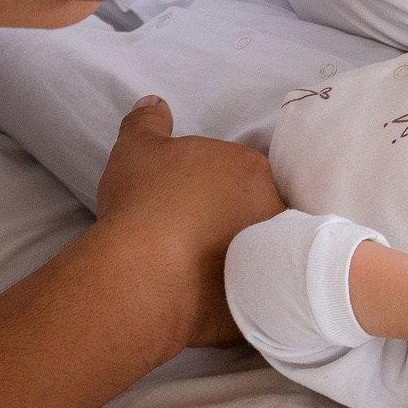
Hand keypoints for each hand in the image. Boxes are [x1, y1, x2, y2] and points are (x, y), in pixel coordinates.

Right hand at [93, 96, 282, 347]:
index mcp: (249, 169)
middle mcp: (271, 210)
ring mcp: (269, 259)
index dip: (215, 186)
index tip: (190, 201)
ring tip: (198, 269)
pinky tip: (203, 298)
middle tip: (193, 234)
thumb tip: (153, 104)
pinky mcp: (259, 304)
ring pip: (261, 256)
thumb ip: (147, 122)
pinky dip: (232, 298)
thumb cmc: (144, 201)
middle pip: (258, 212)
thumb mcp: (136, 149)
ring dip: (239, 259)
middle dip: (233, 220)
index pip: (241, 172)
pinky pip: (251, 299)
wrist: (143, 272)